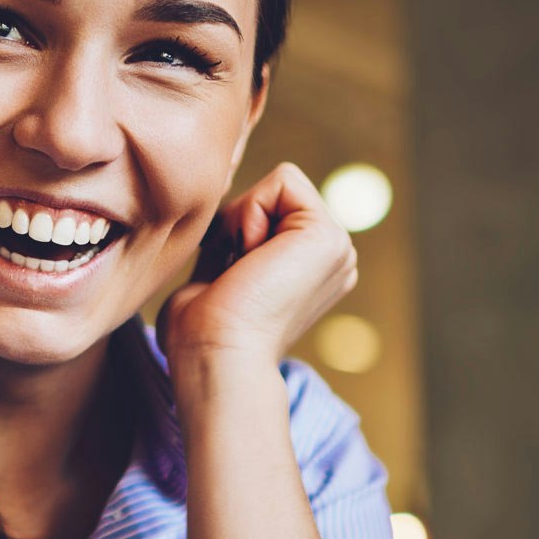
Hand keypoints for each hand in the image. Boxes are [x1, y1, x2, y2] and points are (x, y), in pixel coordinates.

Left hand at [157, 162, 357, 371]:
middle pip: (273, 192)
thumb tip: (218, 222)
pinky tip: (250, 259)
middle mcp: (333, 258)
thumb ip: (229, 244)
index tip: (227, 273)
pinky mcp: (329, 237)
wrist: (214, 356)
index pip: (269, 206)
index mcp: (311, 269)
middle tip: (235, 273)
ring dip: (243, 220)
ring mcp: (337, 248)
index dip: (234, 228)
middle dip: (240, 220)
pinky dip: (251, 213)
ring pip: (277, 185)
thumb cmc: (201, 330)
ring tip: (243, 270)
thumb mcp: (217, 274)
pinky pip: (281, 182)